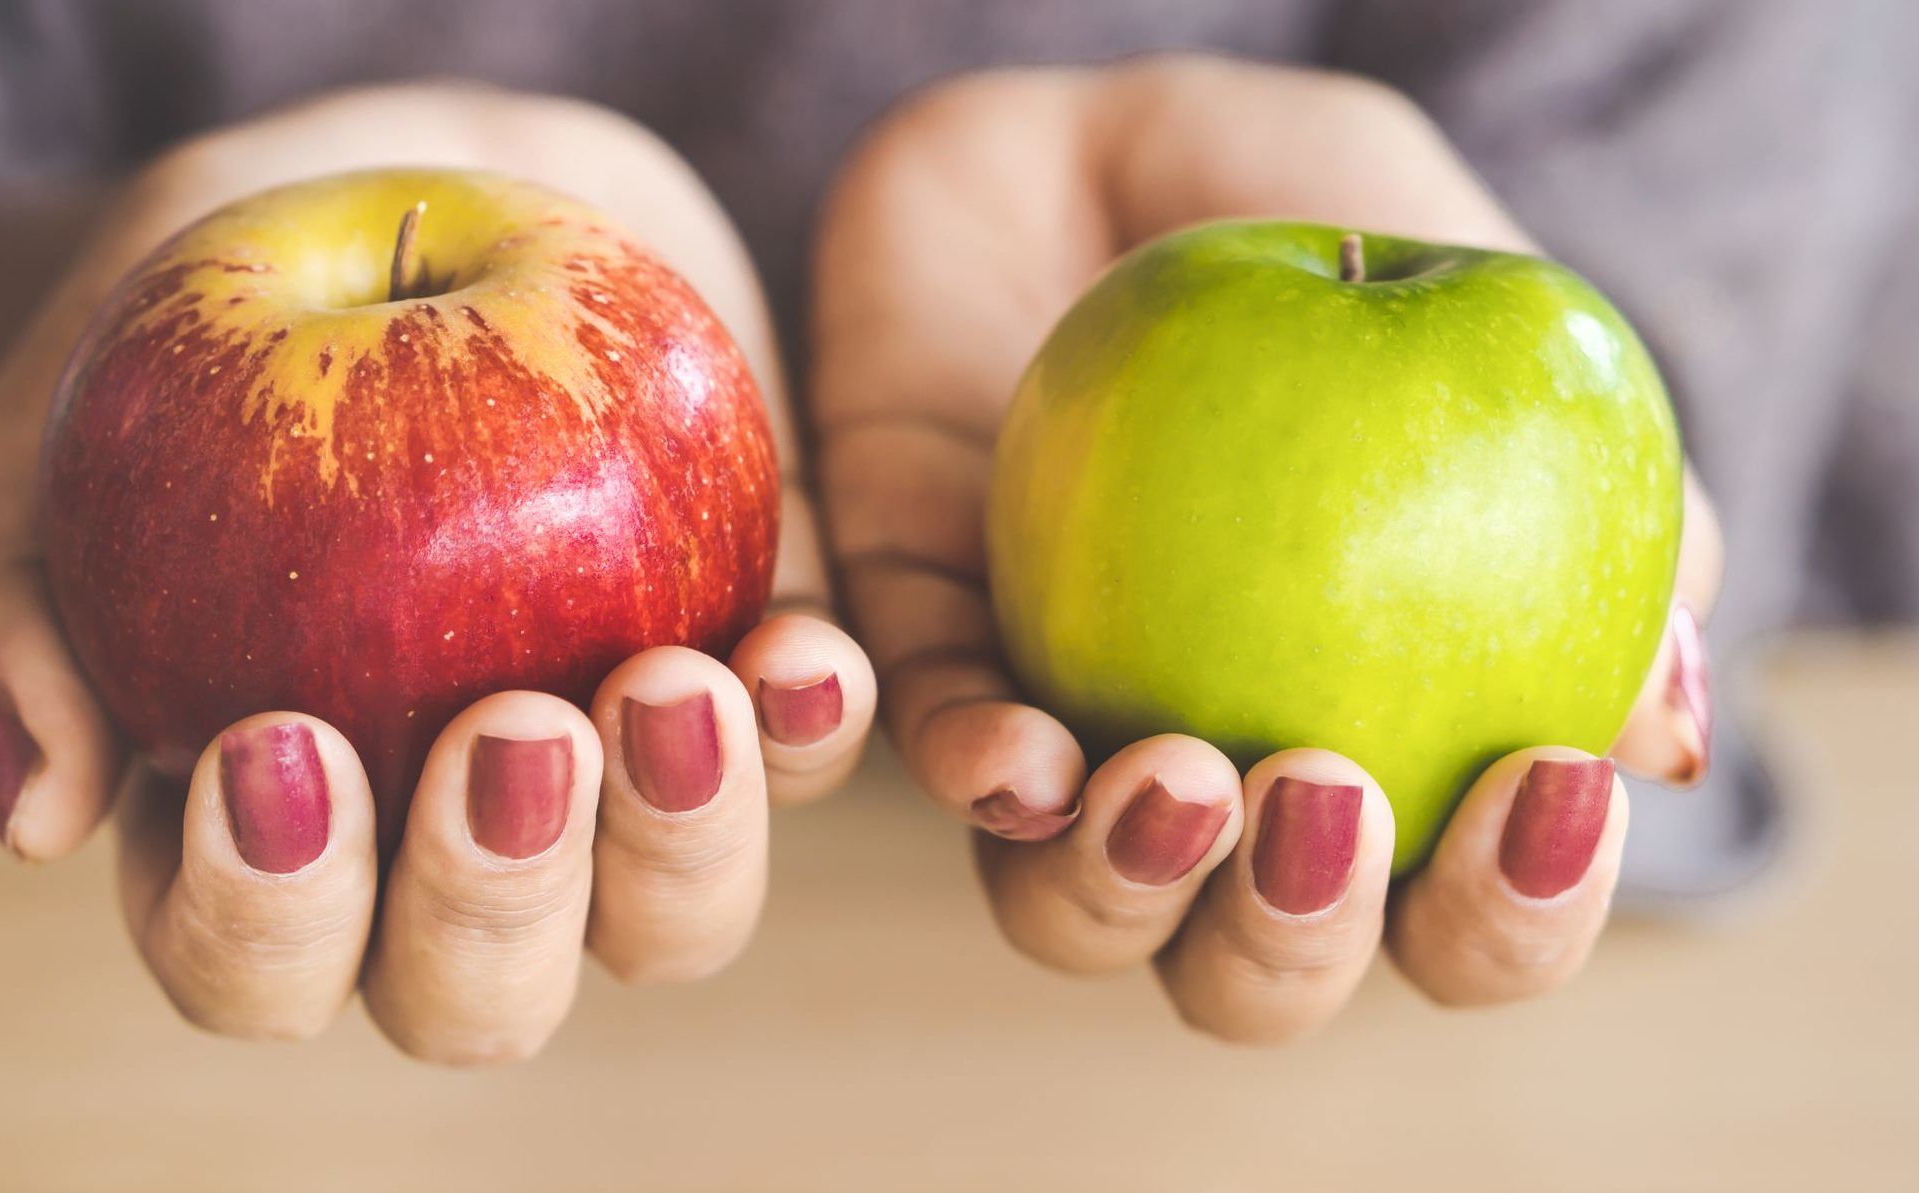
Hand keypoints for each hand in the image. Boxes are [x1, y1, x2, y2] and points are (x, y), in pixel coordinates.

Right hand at [0, 84, 875, 1061]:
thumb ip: (20, 587)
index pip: (251, 958)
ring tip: (671, 687)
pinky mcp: (750, 691)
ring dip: (680, 840)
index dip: (265, 912)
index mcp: (269, 832)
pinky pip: (809, 760)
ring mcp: (616, 790)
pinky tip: (804, 650)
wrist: (427, 192)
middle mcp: (447, 852)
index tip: (280, 745)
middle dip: (491, 902)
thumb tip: (33, 808)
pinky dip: (816, 725)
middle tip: (509, 735)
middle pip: (475, 993)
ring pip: (664, 920)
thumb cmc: (218, 304)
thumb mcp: (88, 389)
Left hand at [812, 57, 1721, 1039]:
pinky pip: (921, 747)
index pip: (1459, 912)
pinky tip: (1020, 758)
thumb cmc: (1308, 227)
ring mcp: (1057, 722)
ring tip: (1187, 778)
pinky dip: (970, 769)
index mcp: (1371, 739)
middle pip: (1253, 970)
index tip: (1549, 781)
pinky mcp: (916, 644)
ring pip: (1070, 911)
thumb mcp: (1489, 318)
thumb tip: (1670, 726)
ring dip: (1126, 887)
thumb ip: (1607, 499)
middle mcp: (1211, 773)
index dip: (1514, 909)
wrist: (1087, 136)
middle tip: (1333, 796)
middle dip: (1299, 942)